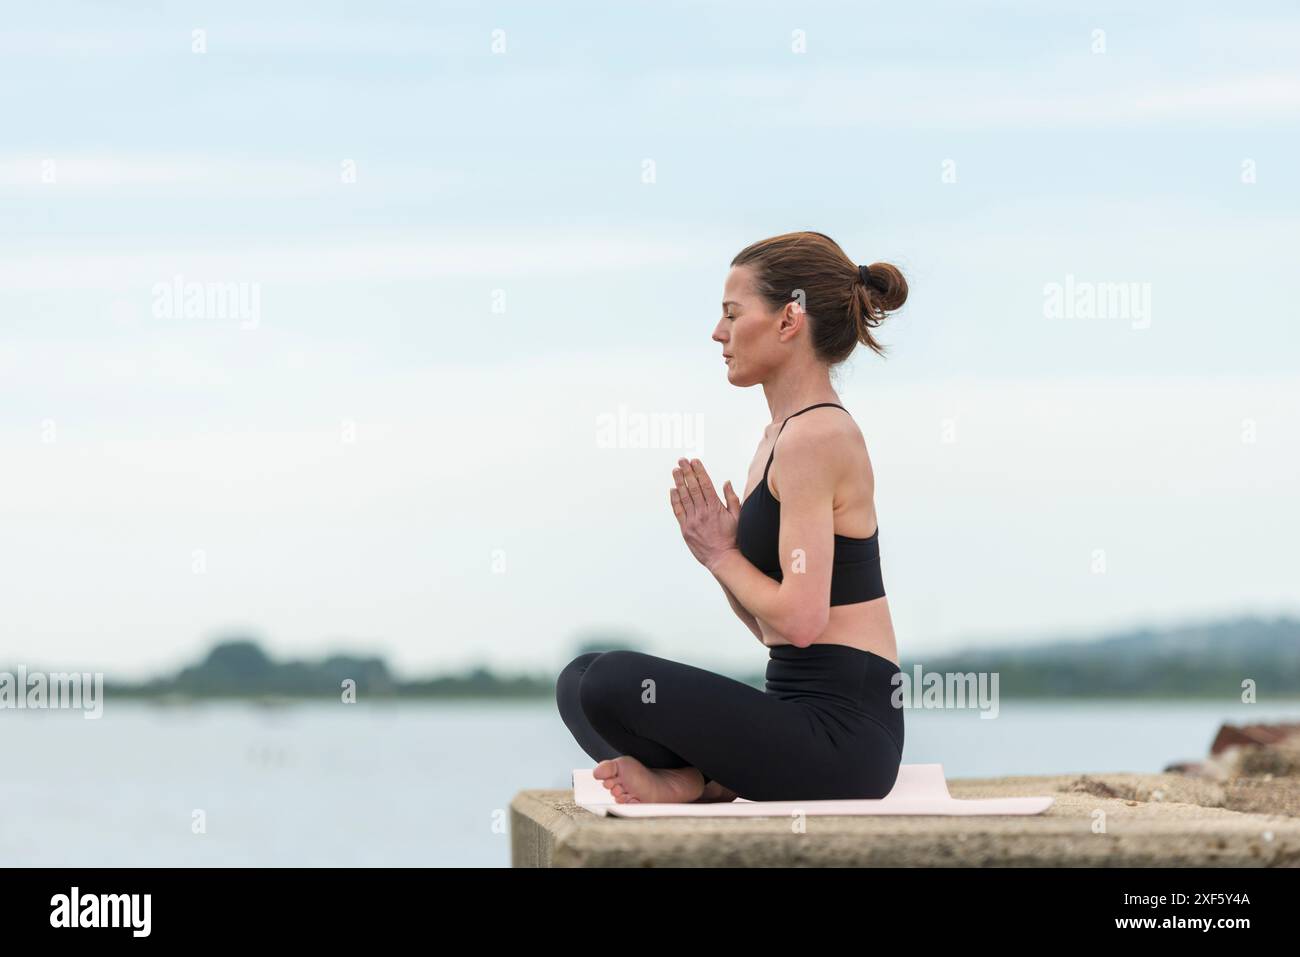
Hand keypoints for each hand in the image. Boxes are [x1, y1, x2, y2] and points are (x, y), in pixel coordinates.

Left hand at [669, 457, 739, 571]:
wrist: (723, 558)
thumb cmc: (732, 538)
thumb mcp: (737, 516)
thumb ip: (731, 498)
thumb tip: (726, 482)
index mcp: (715, 507)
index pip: (705, 484)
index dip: (699, 471)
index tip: (694, 461)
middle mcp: (702, 512)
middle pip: (693, 488)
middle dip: (687, 472)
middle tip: (681, 460)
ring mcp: (693, 520)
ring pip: (684, 497)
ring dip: (679, 482)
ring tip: (676, 470)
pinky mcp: (685, 529)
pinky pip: (678, 511)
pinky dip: (675, 500)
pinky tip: (673, 490)